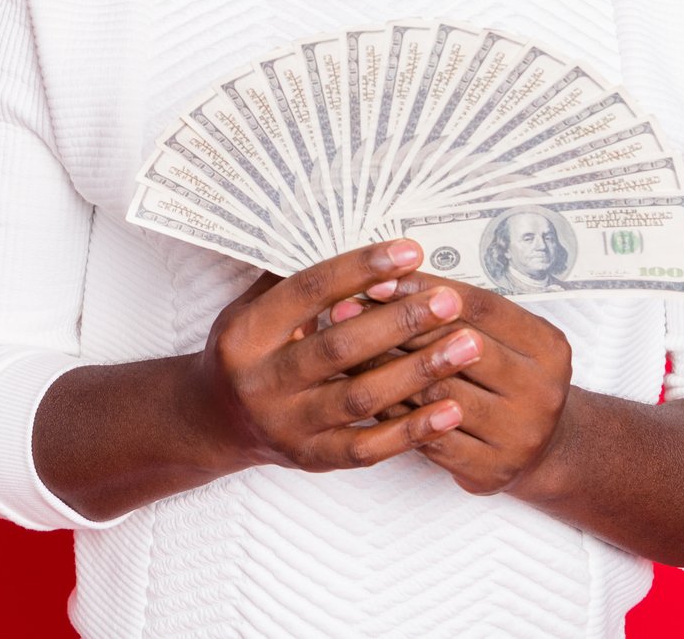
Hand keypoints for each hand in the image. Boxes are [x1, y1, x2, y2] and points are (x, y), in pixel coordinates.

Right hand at [188, 241, 480, 473]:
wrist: (216, 422)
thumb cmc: (247, 351)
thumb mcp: (250, 307)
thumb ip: (293, 275)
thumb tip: (345, 223)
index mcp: (246, 334)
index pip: (308, 292)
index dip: (360, 269)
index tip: (410, 251)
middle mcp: (262, 382)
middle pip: (338, 348)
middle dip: (400, 322)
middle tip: (451, 301)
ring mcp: (287, 426)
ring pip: (360, 398)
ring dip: (418, 372)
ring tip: (467, 347)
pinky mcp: (312, 459)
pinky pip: (368, 448)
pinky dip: (412, 431)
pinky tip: (452, 409)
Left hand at [331, 273, 572, 495]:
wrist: (540, 447)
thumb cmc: (509, 379)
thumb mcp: (505, 337)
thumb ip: (462, 311)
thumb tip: (390, 280)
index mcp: (548, 347)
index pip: (479, 307)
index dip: (423, 291)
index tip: (375, 280)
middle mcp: (542, 391)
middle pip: (456, 350)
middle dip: (396, 327)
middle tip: (345, 312)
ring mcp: (519, 435)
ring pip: (438, 395)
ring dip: (385, 370)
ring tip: (346, 351)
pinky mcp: (491, 471)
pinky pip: (430, 439)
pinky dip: (394, 415)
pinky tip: (364, 395)